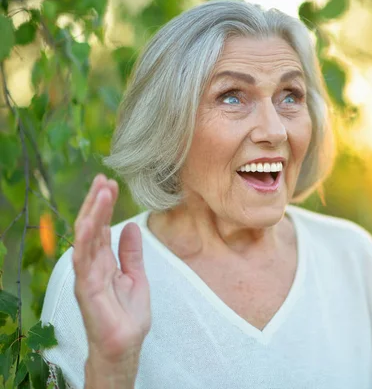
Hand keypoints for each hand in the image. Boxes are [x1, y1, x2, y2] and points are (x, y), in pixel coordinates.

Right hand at [72, 174, 150, 368]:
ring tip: (99, 191)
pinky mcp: (87, 289)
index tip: (109, 183)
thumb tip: (132, 225)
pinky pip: (83, 261)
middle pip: (92, 227)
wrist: (126, 344)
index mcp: (104, 261)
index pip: (102, 227)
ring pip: (86, 238)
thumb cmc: (127, 314)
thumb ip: (131, 253)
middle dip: (96, 203)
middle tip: (103, 179)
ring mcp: (87, 275)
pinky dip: (85, 241)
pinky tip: (88, 222)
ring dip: (92, 214)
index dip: (104, 206)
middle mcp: (92, 264)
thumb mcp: (136, 276)